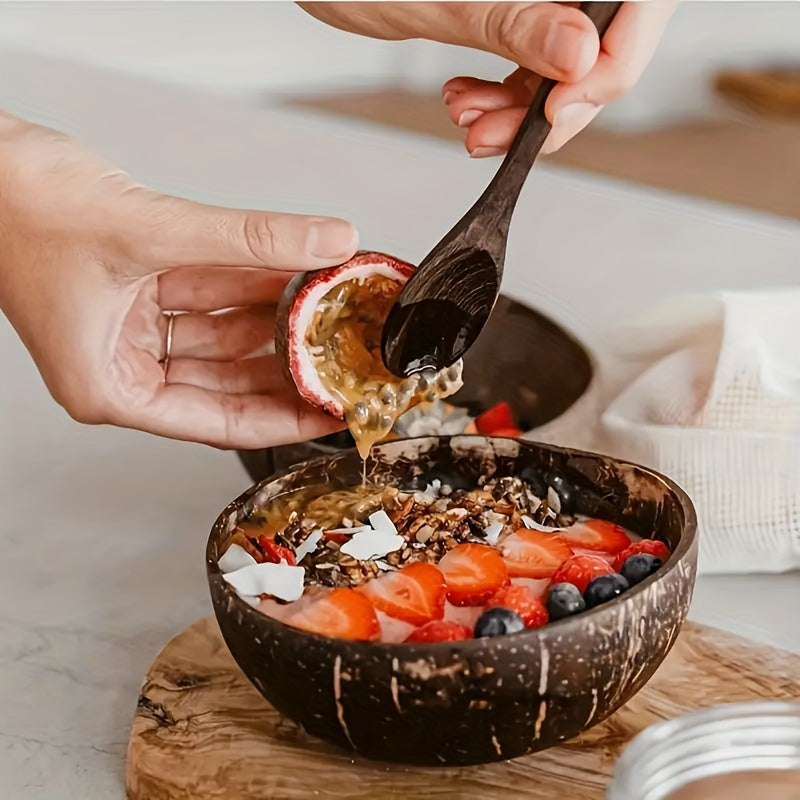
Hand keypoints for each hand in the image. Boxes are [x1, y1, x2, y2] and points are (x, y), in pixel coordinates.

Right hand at [0, 113, 356, 447]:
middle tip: (341, 358)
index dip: (284, 418)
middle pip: (227, 384)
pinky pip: (208, 297)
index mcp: (109, 387)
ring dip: (272, 318)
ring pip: (221, 337)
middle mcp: (121, 366)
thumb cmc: (16, 204)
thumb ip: (249, 237)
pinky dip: (246, 284)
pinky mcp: (138, 292)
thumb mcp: (151, 228)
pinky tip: (292, 274)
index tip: (331, 410)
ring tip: (328, 311)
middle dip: (286, 364)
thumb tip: (327, 242)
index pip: (220, 422)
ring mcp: (131, 329)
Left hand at [300, 1, 674, 154]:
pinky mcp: (521, 13)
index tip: (556, 109)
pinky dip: (506, 100)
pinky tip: (469, 106)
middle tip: (501, 135)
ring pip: (571, 66)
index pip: (637, 7)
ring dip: (523, 112)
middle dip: (554, 105)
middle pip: (606, 44)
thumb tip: (579, 55)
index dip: (609, 67)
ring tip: (470, 123)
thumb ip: (513, 23)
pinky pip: (537, 66)